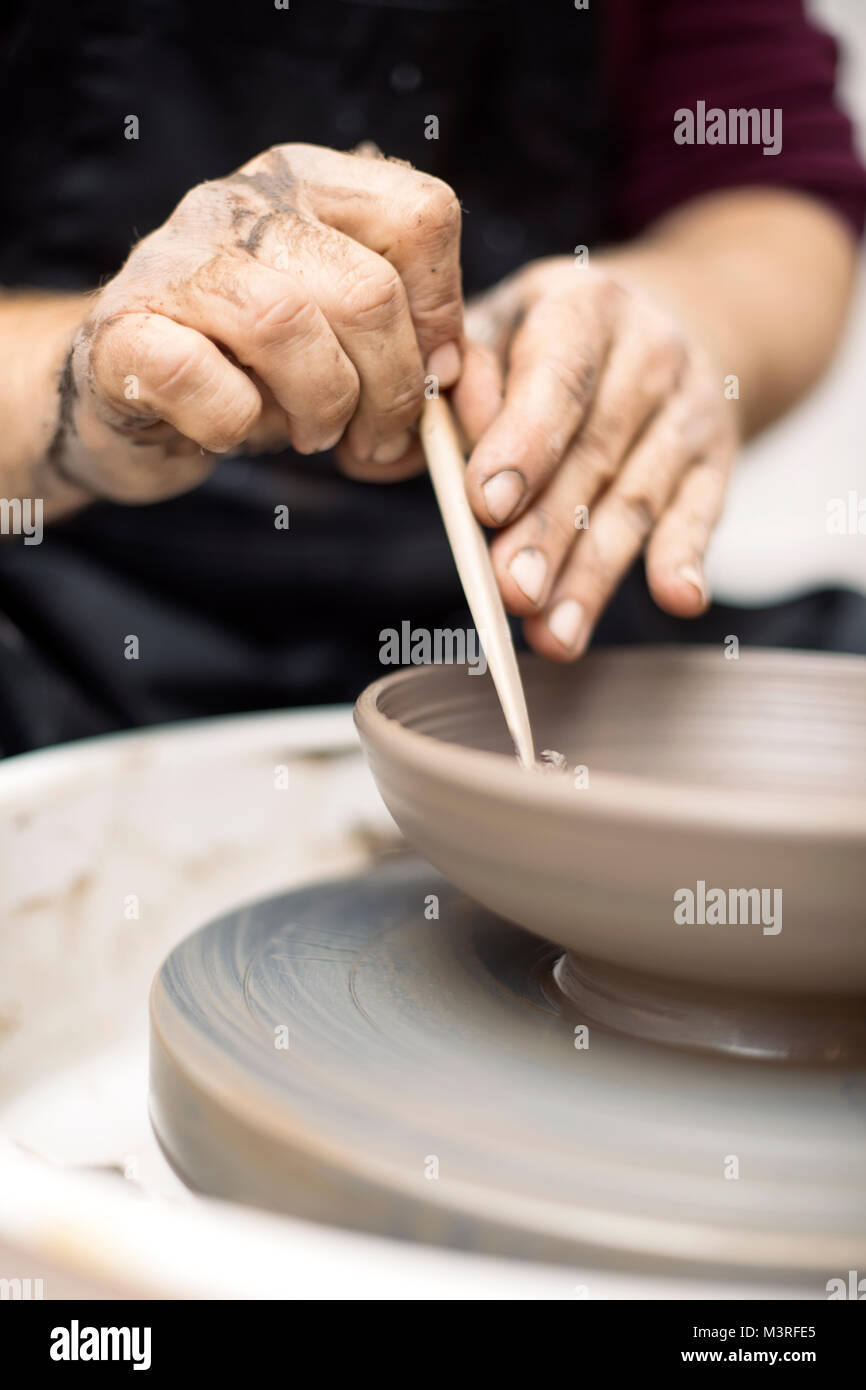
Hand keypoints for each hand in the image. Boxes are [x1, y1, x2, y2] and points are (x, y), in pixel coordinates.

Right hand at [54, 145, 461, 500]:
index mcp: (310, 183)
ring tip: (313, 435)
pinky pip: (200, 378)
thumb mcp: (348, 345)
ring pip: (286, 324)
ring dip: (321, 407)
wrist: (129, 395)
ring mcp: (173, 257)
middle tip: (378, 441)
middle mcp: (241, 200)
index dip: (443, 313)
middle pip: (367, 290)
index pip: (423, 214)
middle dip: (393, 391)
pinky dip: (235, 426)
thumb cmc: (256, 369)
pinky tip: (232, 432)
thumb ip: (415, 350)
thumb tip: (459, 380)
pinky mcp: (122, 329)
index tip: (434, 376)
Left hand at [452, 257, 737, 658]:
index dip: (524, 442)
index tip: (486, 504)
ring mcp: (688, 409)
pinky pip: (701, 513)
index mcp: (580, 306)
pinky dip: (687, 558)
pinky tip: (678, 598)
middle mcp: (647, 350)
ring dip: (595, 575)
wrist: (663, 321)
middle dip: (550, 532)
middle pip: (594, 454)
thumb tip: (405, 449)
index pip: (556, 377)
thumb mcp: (496, 331)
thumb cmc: (546, 342)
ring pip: (637, 501)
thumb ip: (453, 386)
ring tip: (554, 636)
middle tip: (511, 592)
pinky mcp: (715, 461)